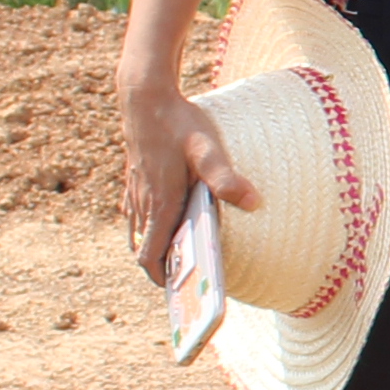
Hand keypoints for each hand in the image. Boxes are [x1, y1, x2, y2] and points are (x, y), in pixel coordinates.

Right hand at [117, 74, 253, 277]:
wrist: (144, 96)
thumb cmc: (179, 123)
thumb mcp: (208, 149)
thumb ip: (227, 178)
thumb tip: (254, 203)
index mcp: (160, 203)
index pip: (150, 256)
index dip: (162, 279)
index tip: (180, 294)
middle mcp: (143, 202)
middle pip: (144, 249)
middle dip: (162, 268)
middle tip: (186, 282)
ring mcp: (135, 191)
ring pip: (138, 233)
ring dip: (154, 248)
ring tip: (180, 260)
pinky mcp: (134, 179)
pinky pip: (136, 215)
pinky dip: (147, 228)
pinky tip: (167, 225)